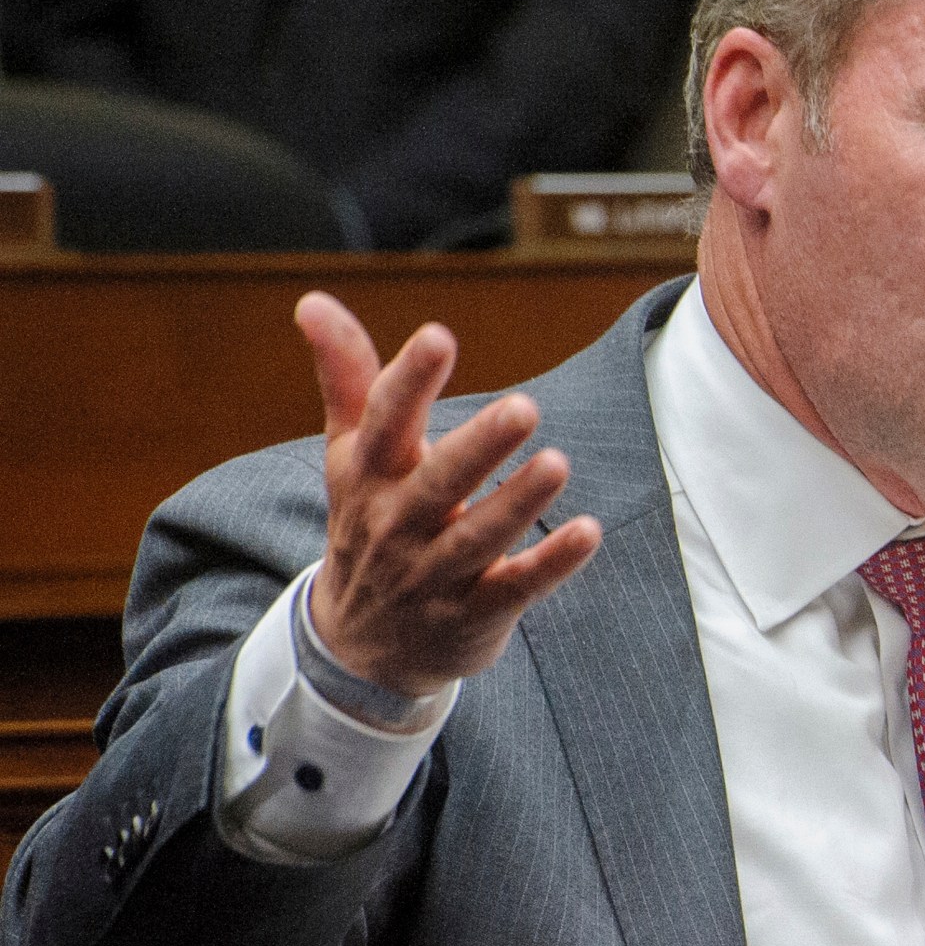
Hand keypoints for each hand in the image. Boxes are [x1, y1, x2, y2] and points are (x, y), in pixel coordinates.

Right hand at [298, 293, 600, 697]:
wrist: (357, 646)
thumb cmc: (368, 524)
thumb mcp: (351, 456)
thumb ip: (348, 378)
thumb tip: (313, 299)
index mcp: (369, 478)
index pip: (384, 423)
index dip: (409, 381)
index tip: (438, 337)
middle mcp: (397, 525)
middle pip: (437, 483)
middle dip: (478, 447)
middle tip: (525, 407)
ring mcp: (434, 575)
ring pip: (478, 538)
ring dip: (518, 502)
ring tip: (558, 463)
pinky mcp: (473, 614)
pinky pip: (515, 588)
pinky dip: (551, 563)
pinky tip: (589, 532)